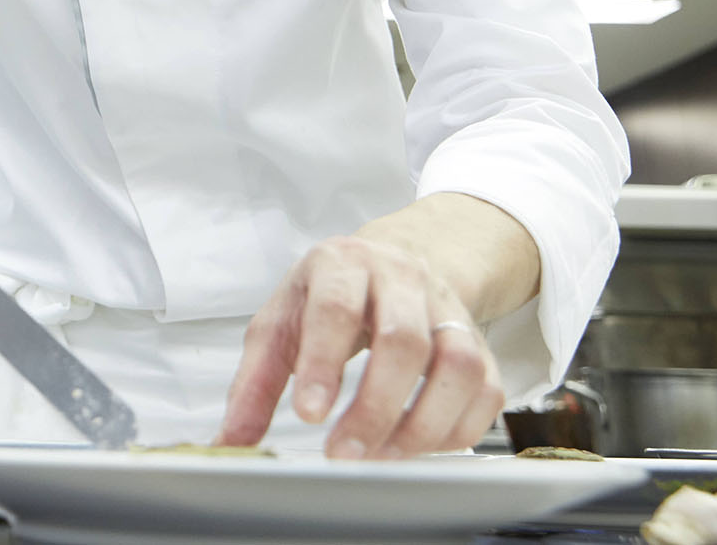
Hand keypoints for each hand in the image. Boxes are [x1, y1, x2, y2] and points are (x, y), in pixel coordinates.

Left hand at [217, 235, 504, 458]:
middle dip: (374, 406)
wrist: (392, 260)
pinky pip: (486, 389)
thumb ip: (254, 382)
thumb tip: (230, 439)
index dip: (325, 364)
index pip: (337, 309)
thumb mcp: (280, 323)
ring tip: (382, 456)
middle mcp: (401, 278)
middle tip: (344, 452)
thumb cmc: (327, 296)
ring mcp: (446, 309)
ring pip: (457, 365)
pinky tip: (420, 447)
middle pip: (403, 340)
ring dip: (422, 423)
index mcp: (341, 264)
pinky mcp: (479, 342)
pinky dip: (457, 428)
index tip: (310, 415)